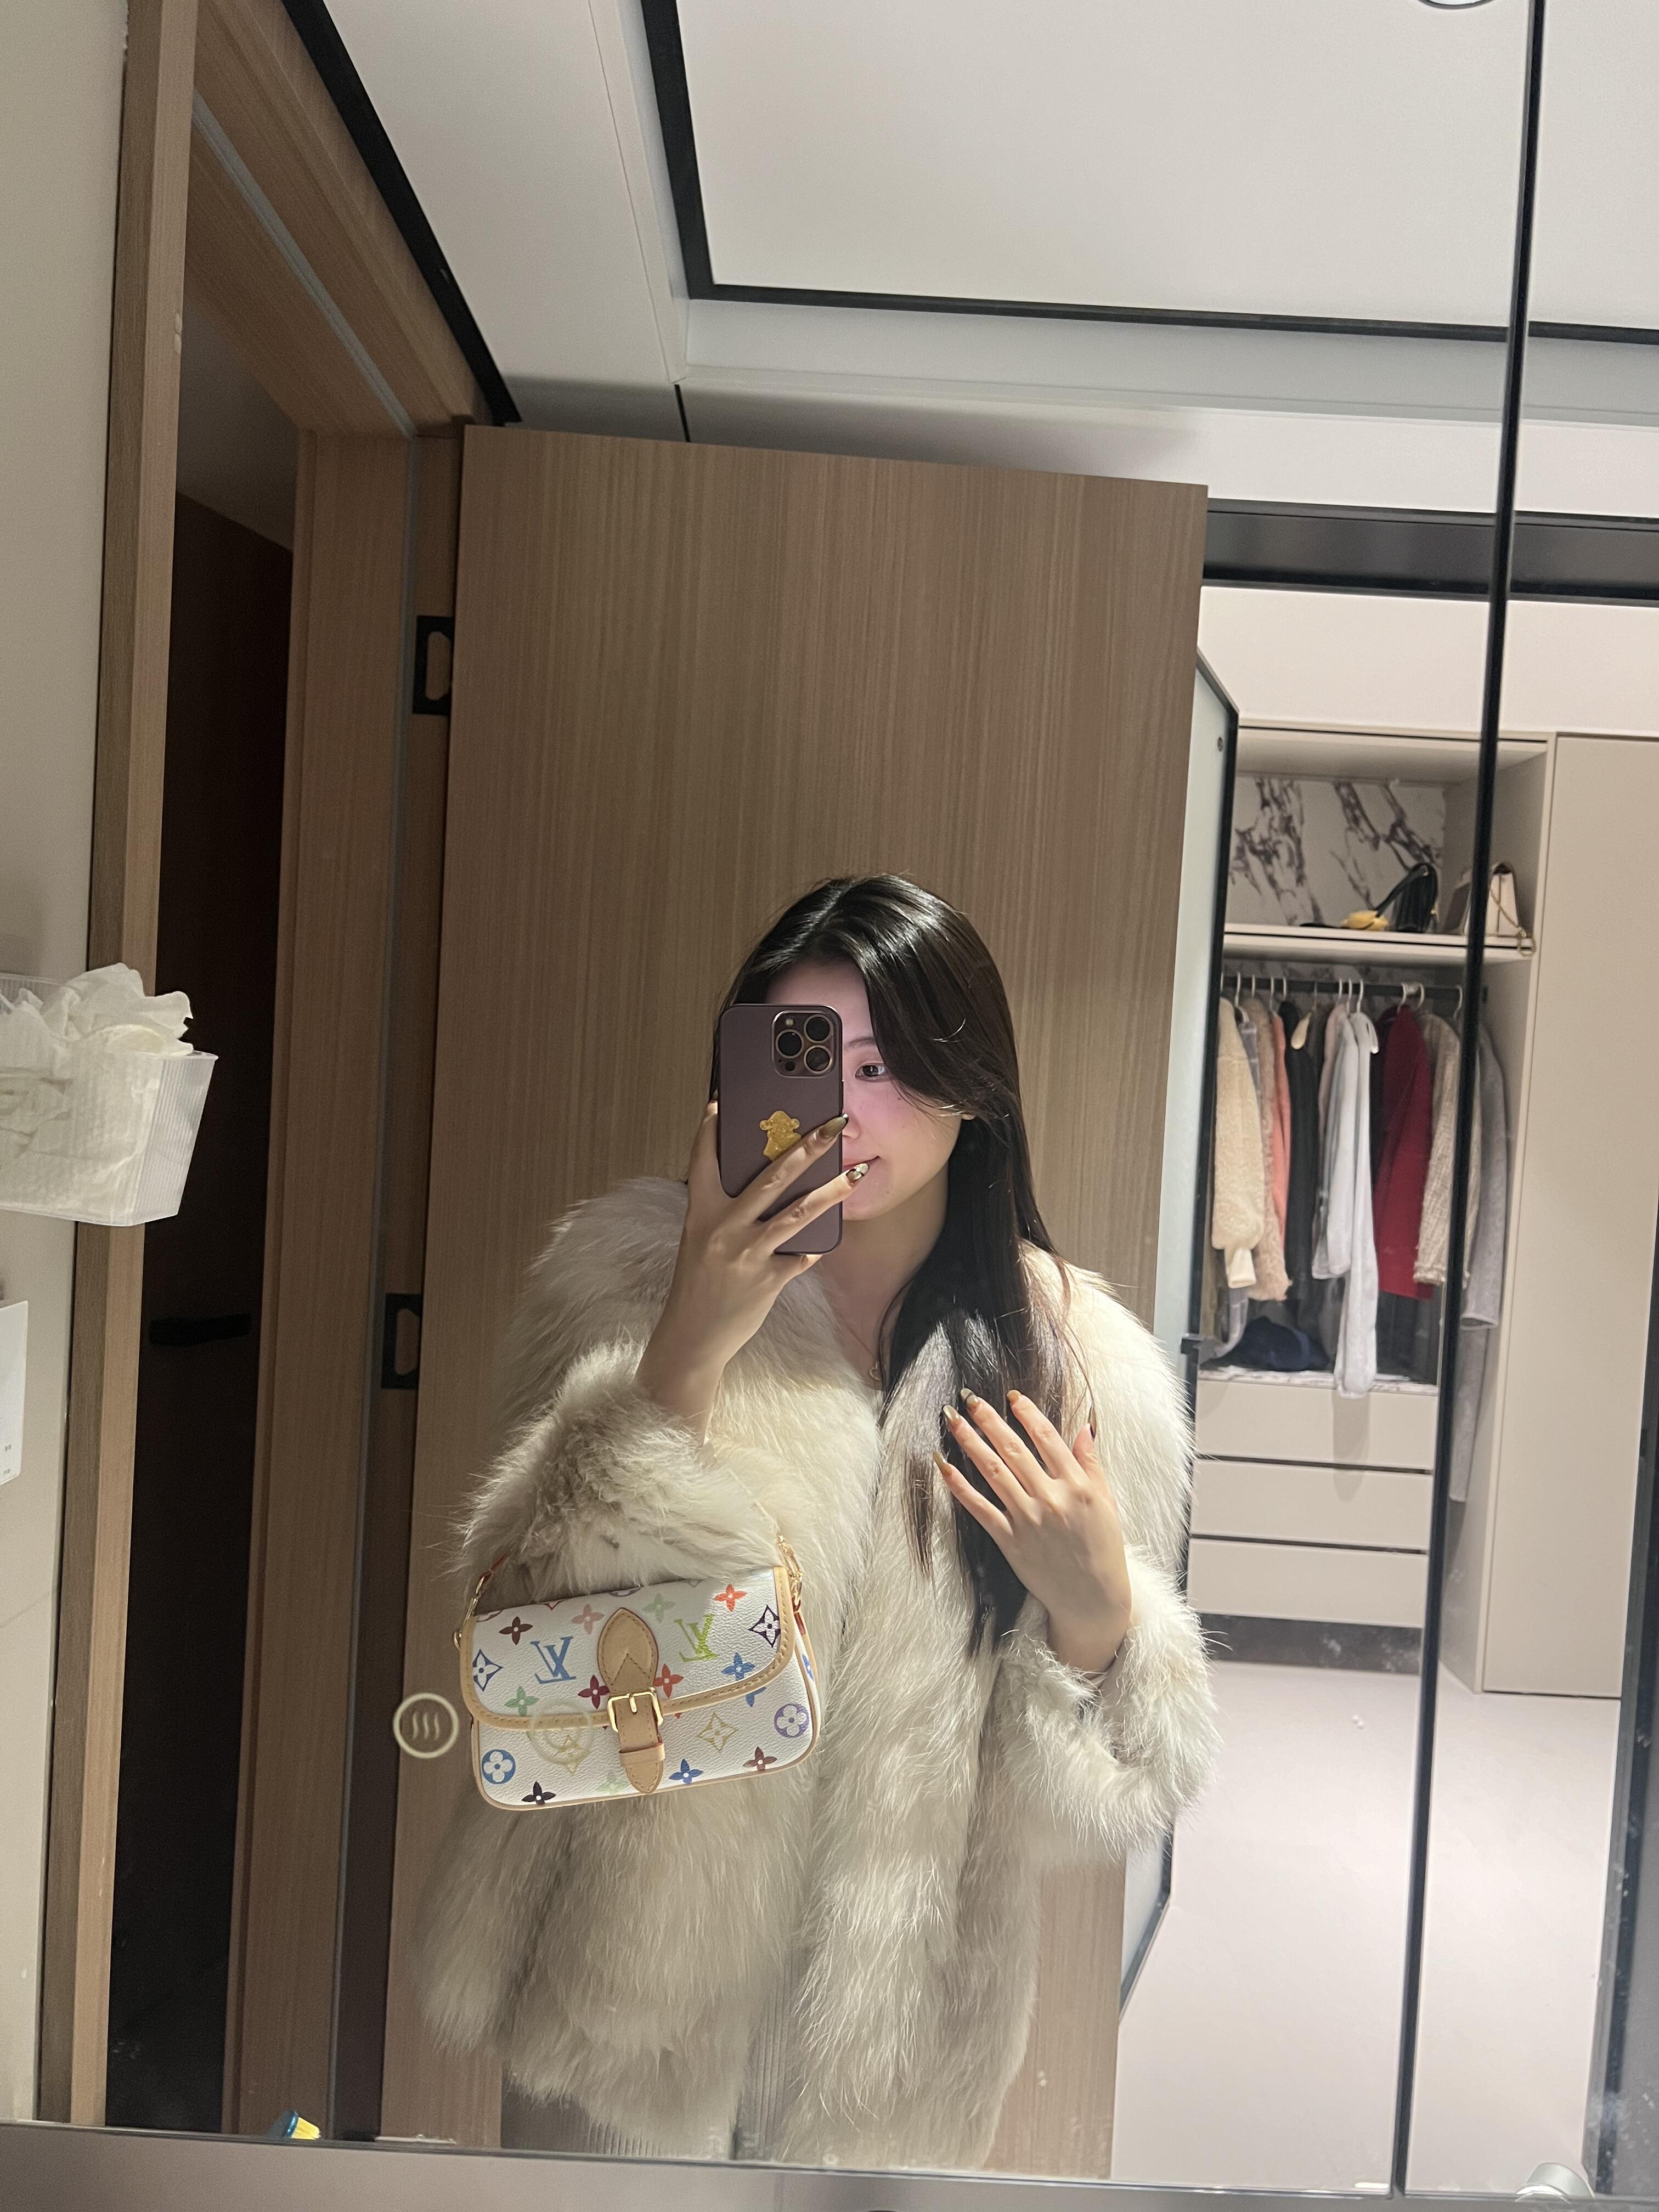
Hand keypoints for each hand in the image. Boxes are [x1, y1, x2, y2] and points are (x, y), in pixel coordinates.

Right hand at [636, 1100, 861, 1437]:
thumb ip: (724, 1210)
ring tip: (858, 1172)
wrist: (693, 1337)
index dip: (710, 1130)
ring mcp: (748, 1253)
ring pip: (798, 1212)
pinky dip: (816, 1246)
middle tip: (834, 1124)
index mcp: (700, 1213)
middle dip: (807, 1147)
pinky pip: (802, 1255)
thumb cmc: (698, 1283)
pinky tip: (830, 1238)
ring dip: (833, 1190)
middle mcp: (724, 1228)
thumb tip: (764, 1180)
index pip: (703, 1161)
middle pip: (771, 1177)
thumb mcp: (700, 1240)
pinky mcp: (768, 1279)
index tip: (722, 1101)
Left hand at [936, 1389, 1131, 1672]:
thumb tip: (1084, 1426)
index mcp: (1077, 1485)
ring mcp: (1027, 1519)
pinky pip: (979, 1508)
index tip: (1011, 1396)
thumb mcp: (1106, 1502)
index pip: (1047, 1438)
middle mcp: (1050, 1498)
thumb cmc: (1103, 1548)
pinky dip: (959, 1486)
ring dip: (970, 1443)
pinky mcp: (1010, 1541)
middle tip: (969, 1399)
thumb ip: (1091, 1463)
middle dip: (989, 1420)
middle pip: (1014, 1450)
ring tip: (952, 1420)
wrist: (1092, 1598)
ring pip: (993, 1472)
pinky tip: (944, 1465)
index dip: (1027, 1413)